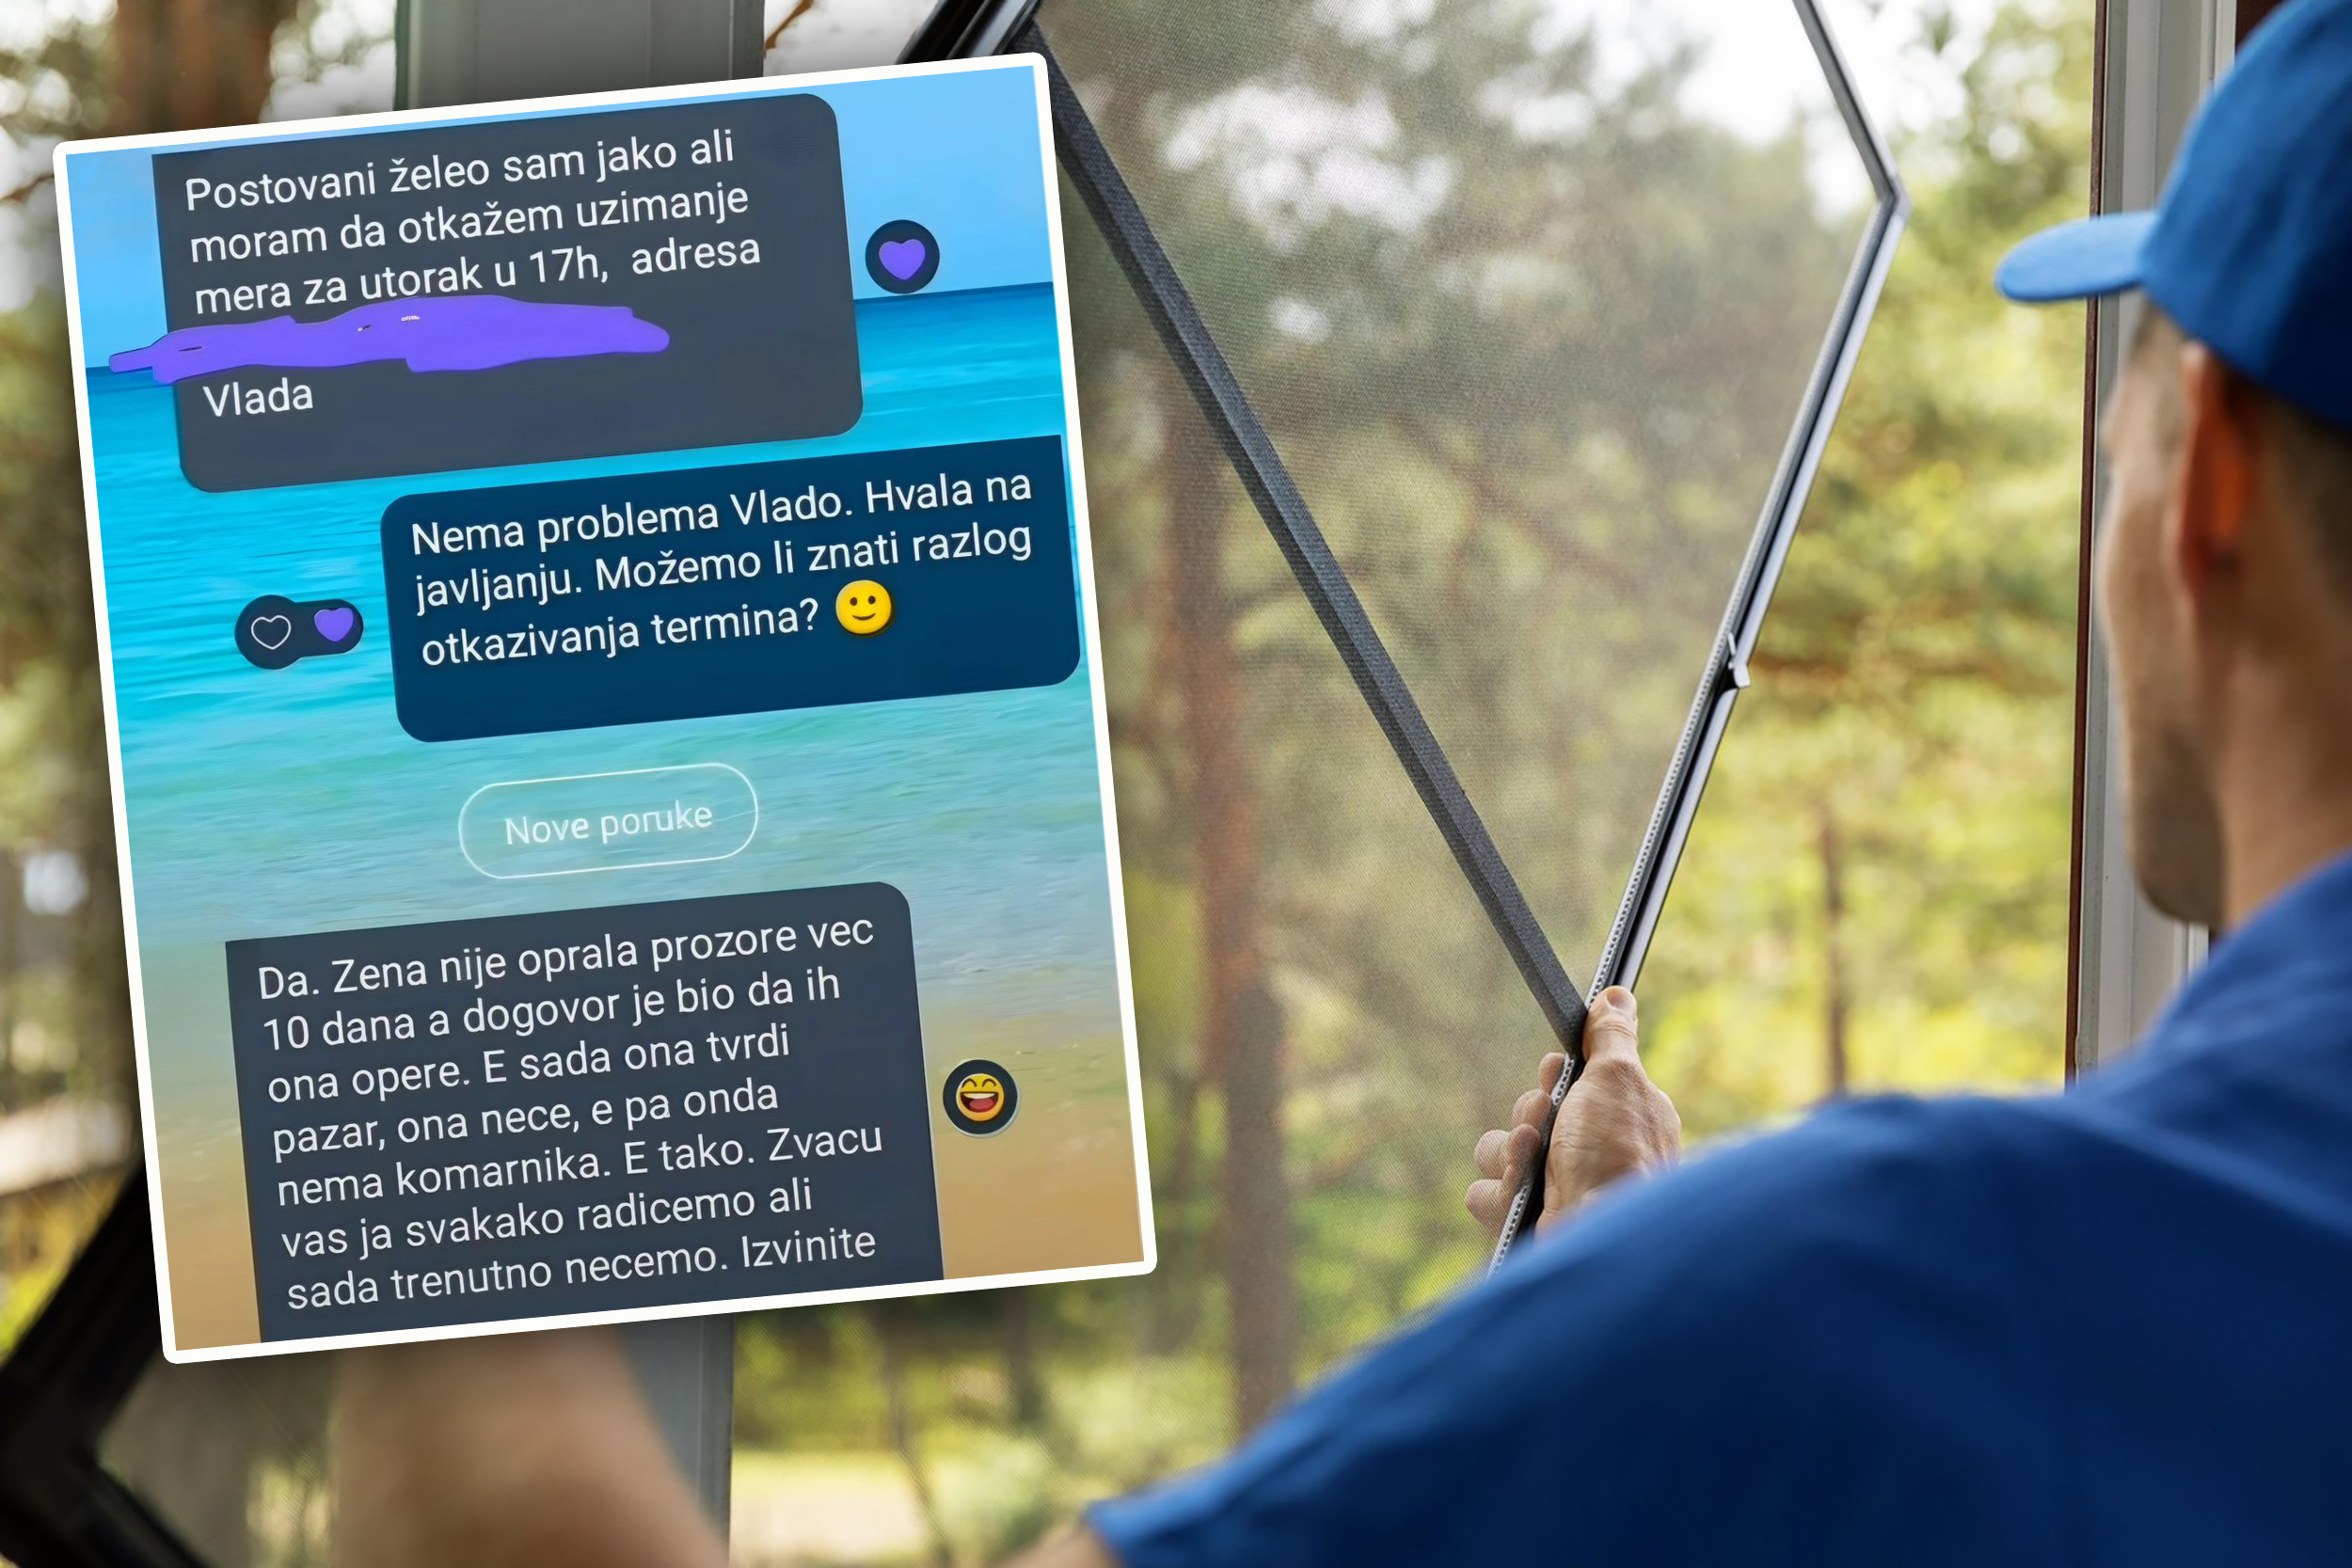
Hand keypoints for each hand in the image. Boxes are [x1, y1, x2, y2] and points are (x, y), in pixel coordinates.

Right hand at [1465, 986, 1680, 1237]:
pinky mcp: (1526, 1222)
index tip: (1555, 1072)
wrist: (1607, 1234)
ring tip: (1533, 1159)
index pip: (1564, 1085)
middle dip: (1529, 1114)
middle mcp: (1584, 1155)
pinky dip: (1499, 1191)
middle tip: (1547, 1121)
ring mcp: (1553, 1190)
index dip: (1554, 1078)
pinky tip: (1521, 1194)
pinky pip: (1484, 1194)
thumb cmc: (1619, 1153)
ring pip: (1496, 1151)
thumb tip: (1617, 996)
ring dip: (1510, 1152)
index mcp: (1613, 1121)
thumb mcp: (1618, 1079)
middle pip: (1524, 1113)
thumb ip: (1612, 1036)